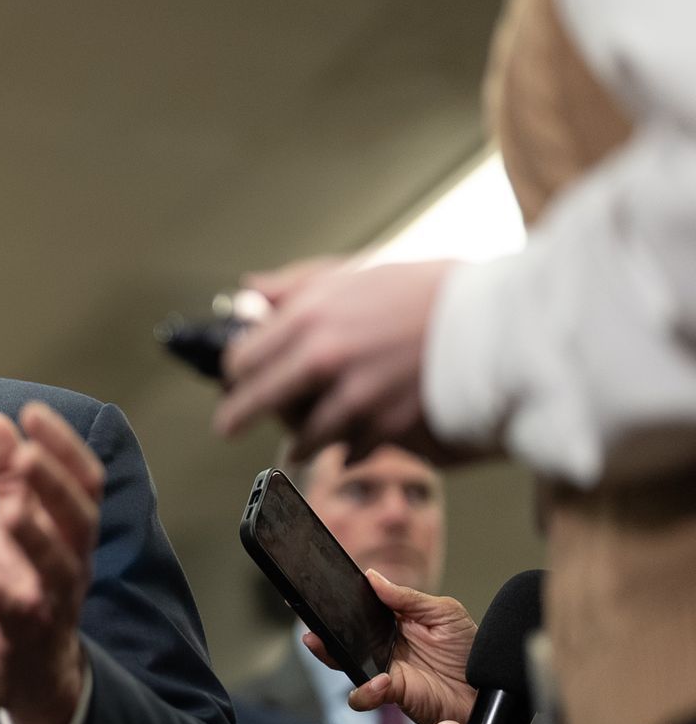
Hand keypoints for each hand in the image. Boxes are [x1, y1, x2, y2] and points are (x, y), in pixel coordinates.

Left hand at [0, 402, 103, 723]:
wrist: (34, 671)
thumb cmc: (26, 585)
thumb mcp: (17, 526)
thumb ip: (7, 475)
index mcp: (72, 531)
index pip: (84, 483)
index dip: (64, 447)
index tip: (33, 413)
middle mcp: (72, 563)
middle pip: (78, 520)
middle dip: (54, 485)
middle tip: (25, 454)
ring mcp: (51, 602)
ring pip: (56, 568)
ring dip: (34, 538)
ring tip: (9, 511)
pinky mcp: (21, 636)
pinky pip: (9, 614)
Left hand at [214, 259, 464, 462]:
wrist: (495, 321)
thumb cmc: (425, 291)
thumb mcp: (354, 272)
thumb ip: (293, 286)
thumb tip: (248, 292)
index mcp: (310, 315)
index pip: (242, 358)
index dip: (236, 370)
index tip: (237, 377)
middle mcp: (324, 357)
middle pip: (255, 402)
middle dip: (238, 416)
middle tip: (228, 427)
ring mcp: (354, 396)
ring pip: (300, 436)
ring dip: (297, 438)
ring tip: (296, 441)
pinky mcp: (386, 425)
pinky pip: (348, 450)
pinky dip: (346, 449)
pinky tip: (346, 444)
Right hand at [319, 569, 477, 723]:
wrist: (493, 691)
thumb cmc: (474, 652)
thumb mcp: (445, 613)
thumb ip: (408, 597)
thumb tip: (373, 577)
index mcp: (394, 621)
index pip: (358, 607)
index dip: (338, 601)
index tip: (319, 591)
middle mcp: (383, 645)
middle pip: (341, 636)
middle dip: (321, 629)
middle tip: (309, 620)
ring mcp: (383, 670)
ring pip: (341, 663)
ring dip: (327, 654)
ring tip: (322, 643)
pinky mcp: (391, 694)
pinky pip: (364, 695)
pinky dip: (365, 691)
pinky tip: (381, 682)